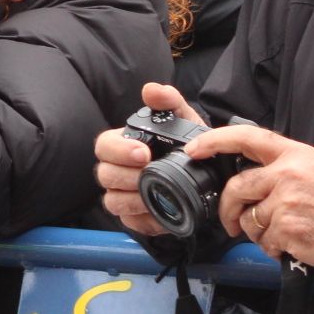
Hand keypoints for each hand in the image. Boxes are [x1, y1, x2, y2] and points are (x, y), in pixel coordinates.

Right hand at [95, 82, 203, 237]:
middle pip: (104, 174)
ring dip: (133, 199)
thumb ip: (169, 101)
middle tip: (151, 173)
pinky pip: (130, 223)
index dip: (119, 150)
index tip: (144, 153)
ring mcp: (124, 195)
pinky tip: (161, 212)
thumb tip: (151, 90)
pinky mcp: (135, 217)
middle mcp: (118, 170)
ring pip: (112, 201)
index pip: (104, 145)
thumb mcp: (184, 119)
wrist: (210, 176)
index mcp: (124, 145)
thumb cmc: (189, 145)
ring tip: (157, 192)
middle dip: (127, 175)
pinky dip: (145, 219)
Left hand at [190, 125, 313, 266]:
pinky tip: (290, 242)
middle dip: (228, 209)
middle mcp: (286, 173)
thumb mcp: (310, 167)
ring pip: (248, 219)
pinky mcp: (287, 227)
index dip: (216, 140)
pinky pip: (263, 241)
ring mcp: (286, 201)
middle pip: (236, 188)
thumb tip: (242, 177)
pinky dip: (272, 247)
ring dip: (257, 232)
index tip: (195, 149)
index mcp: (292, 154)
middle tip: (231, 222)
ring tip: (279, 232)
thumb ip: (277, 167)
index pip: (247, 137)